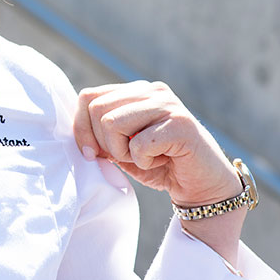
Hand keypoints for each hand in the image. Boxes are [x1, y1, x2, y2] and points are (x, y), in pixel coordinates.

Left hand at [73, 81, 245, 263]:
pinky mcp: (181, 124)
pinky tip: (163, 160)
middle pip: (97, 109)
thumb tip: (76, 134)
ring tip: (145, 157)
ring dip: (122, 152)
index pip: (88, 97)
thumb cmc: (159, 166)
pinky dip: (144, 161)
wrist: (203, 188)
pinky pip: (138, 144)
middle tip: (126, 157)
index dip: (81, 128)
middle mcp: (151, 90)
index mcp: (135, 91)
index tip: (92, 154)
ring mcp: (167, 104)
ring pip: (112, 122)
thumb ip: (99, 134)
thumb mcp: (120, 149)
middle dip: (103, 143)